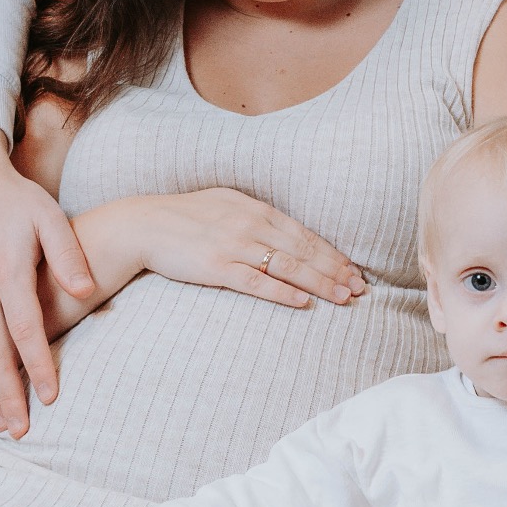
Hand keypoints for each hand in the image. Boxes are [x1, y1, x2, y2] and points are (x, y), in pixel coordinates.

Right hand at [0, 123, 93, 437]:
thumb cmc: (16, 199)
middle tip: (21, 432)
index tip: (52, 398)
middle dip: (7, 396)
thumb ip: (69, 255)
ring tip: (3, 423)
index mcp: (6, 270)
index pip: (25, 330)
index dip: (39, 366)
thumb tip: (86, 292)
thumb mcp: (50, 216)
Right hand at [132, 188, 364, 308]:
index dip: (333, 253)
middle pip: (304, 251)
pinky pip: (256, 282)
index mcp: (256, 209)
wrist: (145, 223)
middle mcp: (251, 225)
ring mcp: (234, 246)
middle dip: (336, 270)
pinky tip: (303, 303)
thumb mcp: (227, 204)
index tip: (354, 269)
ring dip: (320, 284)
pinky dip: (283, 293)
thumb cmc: (186, 216)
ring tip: (344, 298)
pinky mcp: (217, 267)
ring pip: (288, 267)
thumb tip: (285, 232)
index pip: (305, 234)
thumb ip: (256, 216)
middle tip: (361, 288)